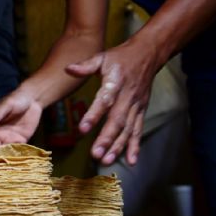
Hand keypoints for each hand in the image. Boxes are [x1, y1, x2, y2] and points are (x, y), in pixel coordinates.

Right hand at [0, 88, 42, 149]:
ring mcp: (8, 138)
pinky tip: (18, 154)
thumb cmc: (16, 99)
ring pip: (2, 151)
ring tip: (9, 156)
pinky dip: (15, 153)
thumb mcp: (6, 105)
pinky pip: (15, 150)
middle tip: (0, 153)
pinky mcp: (19, 141)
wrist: (33, 100)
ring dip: (4, 155)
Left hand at [66, 41, 160, 165]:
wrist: (148, 55)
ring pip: (127, 129)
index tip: (82, 129)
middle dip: (106, 139)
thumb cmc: (120, 57)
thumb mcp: (102, 57)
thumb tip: (67, 69)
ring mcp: (135, 106)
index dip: (94, 115)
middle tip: (95, 154)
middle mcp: (127, 97)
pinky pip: (138, 130)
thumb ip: (85, 66)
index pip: (104, 101)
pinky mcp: (141, 111)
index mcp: (115, 83)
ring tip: (106, 160)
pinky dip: (135, 146)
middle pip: (117, 121)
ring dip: (118, 146)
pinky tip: (130, 161)